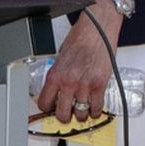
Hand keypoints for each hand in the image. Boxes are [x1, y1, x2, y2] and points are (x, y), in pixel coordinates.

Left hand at [39, 4, 119, 122]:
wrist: (98, 28)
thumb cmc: (81, 37)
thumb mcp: (61, 56)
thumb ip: (59, 73)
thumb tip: (58, 87)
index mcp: (55, 74)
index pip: (44, 103)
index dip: (47, 109)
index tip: (50, 108)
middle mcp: (68, 81)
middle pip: (63, 114)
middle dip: (64, 117)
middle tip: (66, 114)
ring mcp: (85, 85)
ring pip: (81, 114)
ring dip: (81, 115)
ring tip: (81, 112)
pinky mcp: (100, 84)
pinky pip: (97, 107)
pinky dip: (95, 112)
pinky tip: (94, 109)